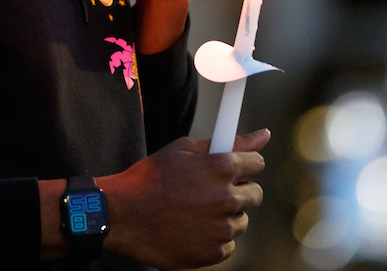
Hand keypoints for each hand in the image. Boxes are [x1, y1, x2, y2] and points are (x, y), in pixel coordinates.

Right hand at [99, 129, 270, 269]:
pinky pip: (228, 244)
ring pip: (241, 220)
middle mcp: (226, 198)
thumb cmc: (150, 178)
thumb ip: (228, 142)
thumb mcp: (184, 150)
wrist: (122, 216)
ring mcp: (220, 228)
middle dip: (238, 189)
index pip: (257, 164)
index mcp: (221, 167)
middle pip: (255, 194)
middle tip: (213, 190)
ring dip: (226, 215)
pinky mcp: (213, 253)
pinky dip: (214, 238)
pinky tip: (192, 228)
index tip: (235, 168)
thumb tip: (264, 134)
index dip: (244, 164)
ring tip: (196, 211)